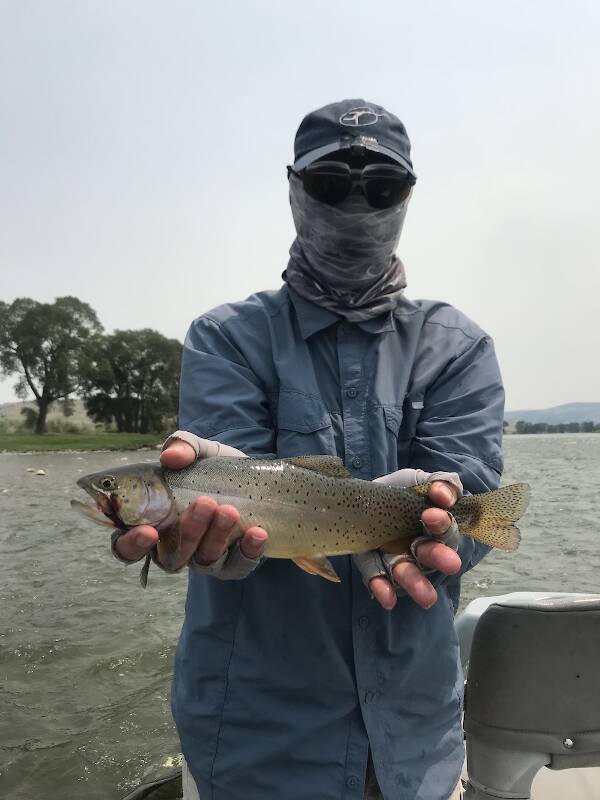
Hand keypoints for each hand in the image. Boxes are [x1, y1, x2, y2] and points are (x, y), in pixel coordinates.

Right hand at [113, 432, 267, 575]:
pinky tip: (258, 532)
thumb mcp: (199, 450)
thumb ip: (182, 446)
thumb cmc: (212, 468)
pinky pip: (238, 566)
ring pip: (204, 560)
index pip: (126, 546)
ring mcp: (204, 559)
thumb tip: (170, 457)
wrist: (254, 478)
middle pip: (170, 557)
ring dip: (217, 536)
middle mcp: (173, 547)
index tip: (148, 530)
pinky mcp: (234, 563)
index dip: (131, 544)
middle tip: (205, 503)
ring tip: (230, 509)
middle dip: (188, 533)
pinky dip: (248, 551)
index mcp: (151, 524)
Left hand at [353, 469, 462, 610]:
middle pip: (431, 555)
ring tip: (426, 597)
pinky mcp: (372, 565)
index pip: (445, 529)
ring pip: (408, 573)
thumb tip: (444, 494)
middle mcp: (419, 548)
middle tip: (451, 564)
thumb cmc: (401, 490)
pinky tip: (386, 598)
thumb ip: (442, 483)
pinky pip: (377, 578)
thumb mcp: (421, 481)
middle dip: (439, 558)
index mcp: (435, 528)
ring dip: (416, 583)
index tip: (433, 515)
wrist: (363, 494)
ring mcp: (396, 558)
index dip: (443, 524)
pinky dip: (382, 588)